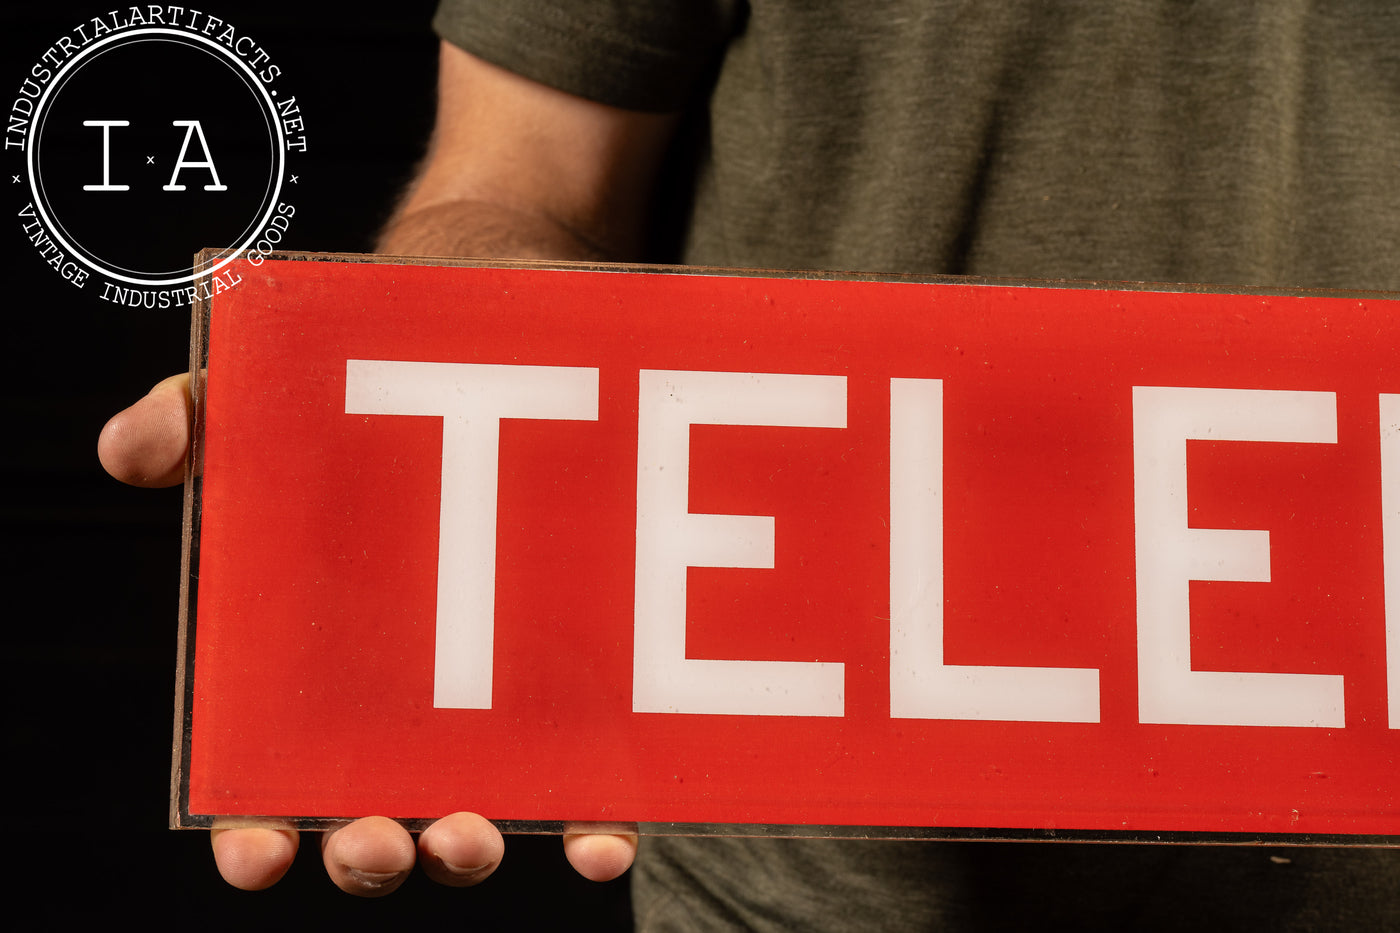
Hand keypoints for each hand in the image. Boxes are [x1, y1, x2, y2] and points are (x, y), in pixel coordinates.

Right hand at [100, 376, 637, 893]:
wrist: (511, 400)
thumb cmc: (367, 434)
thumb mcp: (276, 415)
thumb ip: (199, 426)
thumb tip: (128, 449)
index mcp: (307, 694)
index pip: (264, 798)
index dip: (253, 839)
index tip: (255, 852)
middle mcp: (395, 734)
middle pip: (372, 831)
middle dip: (369, 854)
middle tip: (375, 840)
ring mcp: (489, 736)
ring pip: (469, 829)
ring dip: (465, 852)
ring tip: (466, 833)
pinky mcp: (579, 725)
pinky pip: (587, 804)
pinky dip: (592, 839)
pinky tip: (598, 843)